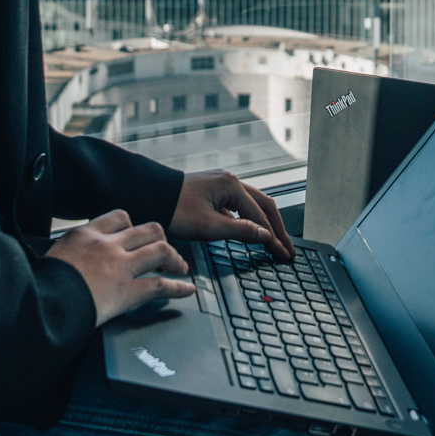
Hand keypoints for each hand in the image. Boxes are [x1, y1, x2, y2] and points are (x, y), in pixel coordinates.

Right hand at [48, 210, 196, 325]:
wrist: (42, 306)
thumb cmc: (41, 286)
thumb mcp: (51, 256)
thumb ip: (69, 251)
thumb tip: (70, 256)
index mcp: (86, 234)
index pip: (120, 217)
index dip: (134, 226)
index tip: (139, 236)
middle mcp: (107, 245)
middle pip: (148, 229)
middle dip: (162, 239)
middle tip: (166, 251)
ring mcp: (120, 267)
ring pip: (161, 250)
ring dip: (175, 259)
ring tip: (180, 267)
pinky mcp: (127, 291)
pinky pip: (161, 285)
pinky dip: (178, 288)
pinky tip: (187, 290)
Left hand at [171, 169, 294, 262]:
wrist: (147, 195)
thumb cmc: (174, 209)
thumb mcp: (209, 226)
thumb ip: (241, 232)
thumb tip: (265, 236)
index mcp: (232, 186)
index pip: (262, 216)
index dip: (274, 238)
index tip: (283, 254)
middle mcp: (230, 181)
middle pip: (264, 206)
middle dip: (277, 228)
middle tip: (288, 248)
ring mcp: (221, 185)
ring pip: (252, 205)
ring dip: (265, 223)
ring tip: (276, 241)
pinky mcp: (212, 192)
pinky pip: (238, 206)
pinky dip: (249, 220)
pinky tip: (251, 232)